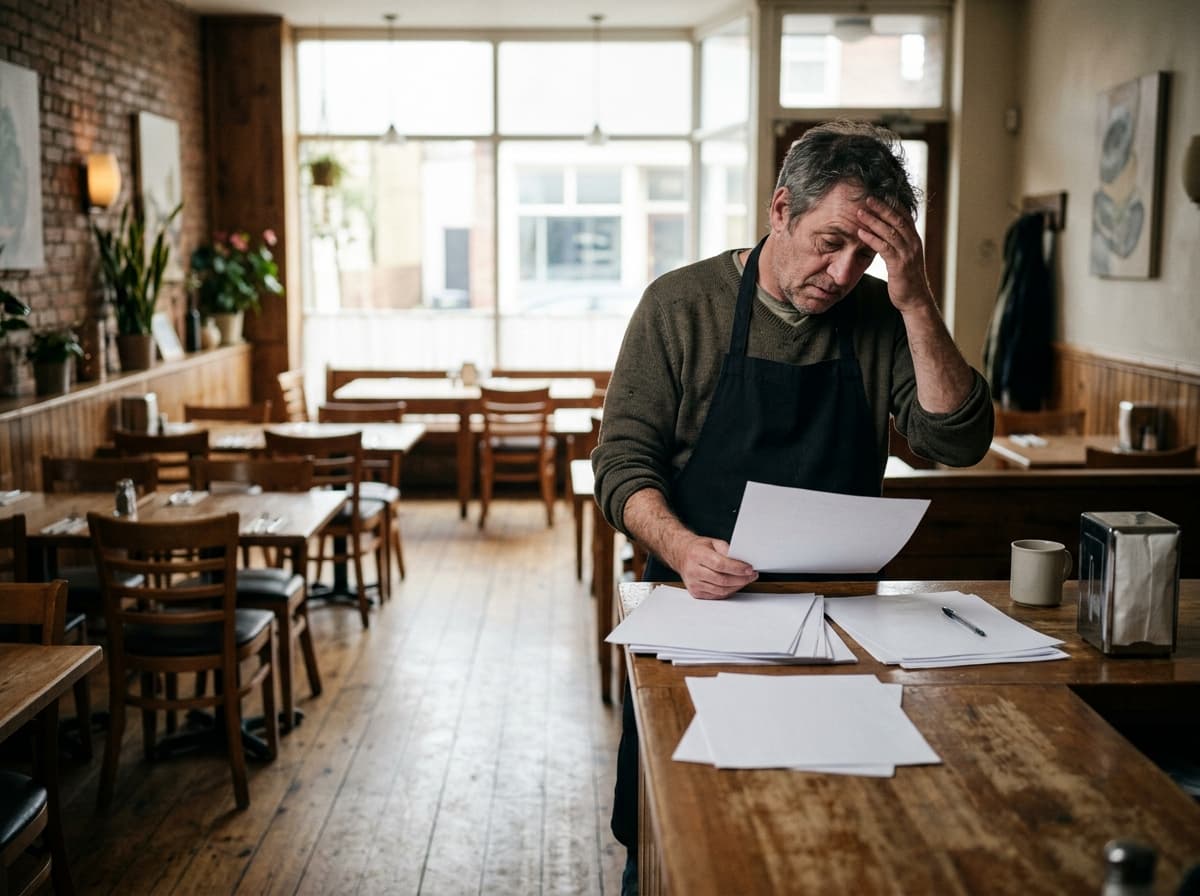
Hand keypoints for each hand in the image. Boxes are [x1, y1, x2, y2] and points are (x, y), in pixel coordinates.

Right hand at [673, 536, 757, 599]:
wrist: (681, 556)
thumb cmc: (698, 549)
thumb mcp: (712, 542)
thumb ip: (727, 550)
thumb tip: (742, 560)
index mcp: (697, 555)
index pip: (720, 564)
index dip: (737, 568)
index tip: (750, 569)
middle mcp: (693, 571)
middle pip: (722, 580)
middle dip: (741, 579)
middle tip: (752, 575)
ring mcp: (693, 584)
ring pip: (721, 590)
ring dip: (737, 586)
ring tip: (746, 579)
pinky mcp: (696, 593)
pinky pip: (717, 595)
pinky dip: (729, 591)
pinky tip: (735, 585)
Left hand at [855, 197, 934, 313]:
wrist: (915, 300)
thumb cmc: (906, 279)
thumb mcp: (904, 258)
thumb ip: (897, 245)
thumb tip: (884, 234)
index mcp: (915, 240)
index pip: (904, 216)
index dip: (893, 204)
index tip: (880, 194)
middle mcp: (913, 243)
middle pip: (897, 220)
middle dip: (882, 208)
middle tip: (867, 198)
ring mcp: (908, 254)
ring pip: (890, 231)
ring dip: (873, 221)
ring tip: (860, 212)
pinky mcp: (899, 265)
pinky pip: (884, 248)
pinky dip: (872, 238)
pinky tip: (860, 233)